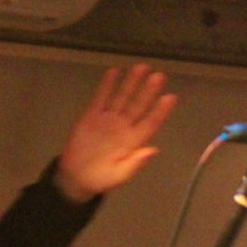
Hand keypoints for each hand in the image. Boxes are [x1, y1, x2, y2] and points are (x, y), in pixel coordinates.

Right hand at [53, 64, 177, 202]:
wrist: (76, 178)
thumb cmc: (100, 179)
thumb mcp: (119, 176)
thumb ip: (135, 164)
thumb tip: (153, 150)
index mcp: (133, 142)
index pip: (150, 123)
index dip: (160, 111)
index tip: (170, 97)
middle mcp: (123, 127)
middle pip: (138, 106)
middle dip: (148, 91)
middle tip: (159, 76)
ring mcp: (108, 120)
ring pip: (122, 97)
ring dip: (131, 83)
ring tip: (141, 68)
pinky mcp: (91, 116)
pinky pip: (100, 98)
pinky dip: (106, 86)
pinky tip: (114, 72)